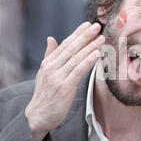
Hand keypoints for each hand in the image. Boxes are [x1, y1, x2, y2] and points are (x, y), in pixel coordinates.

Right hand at [25, 22, 104, 140]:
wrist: (39, 115)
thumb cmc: (45, 94)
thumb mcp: (44, 72)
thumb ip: (50, 55)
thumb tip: (50, 38)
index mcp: (49, 62)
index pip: (65, 44)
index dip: (77, 33)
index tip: (88, 24)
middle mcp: (52, 67)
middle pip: (71, 48)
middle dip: (85, 36)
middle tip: (97, 26)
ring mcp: (58, 77)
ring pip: (76, 58)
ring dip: (90, 47)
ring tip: (101, 38)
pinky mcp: (64, 87)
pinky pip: (78, 71)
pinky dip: (88, 61)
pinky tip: (97, 54)